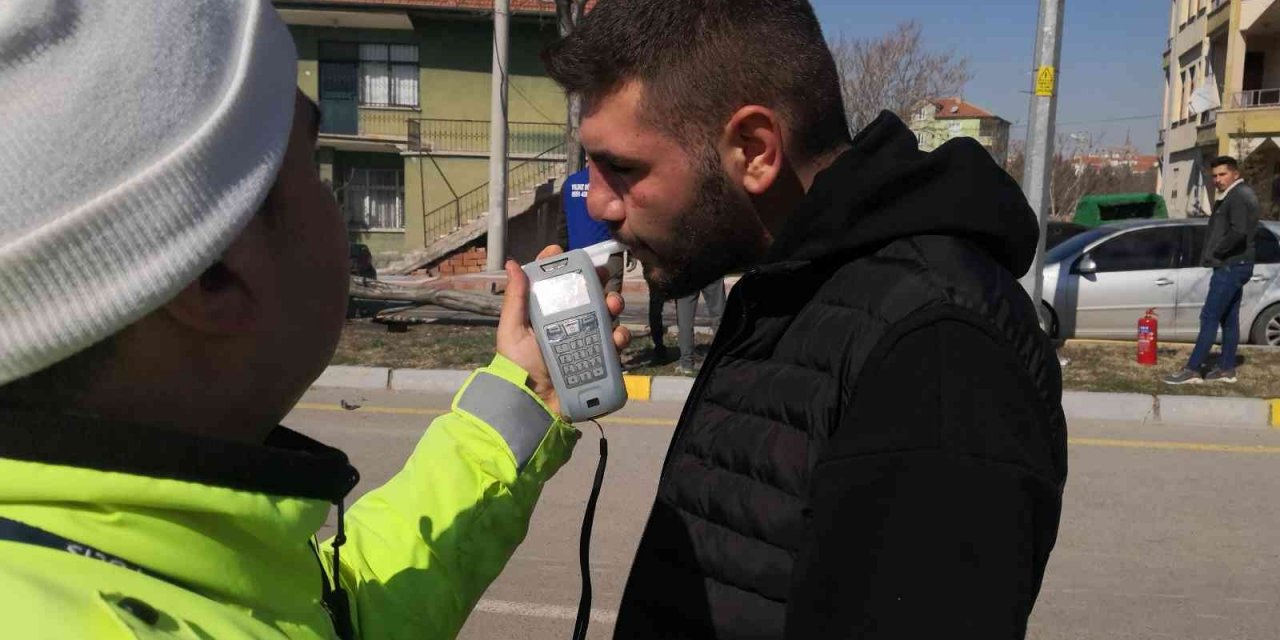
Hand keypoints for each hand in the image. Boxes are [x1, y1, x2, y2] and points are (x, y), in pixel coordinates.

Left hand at [497, 245, 630, 416]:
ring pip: (607, 317)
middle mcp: (568, 325)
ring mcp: (586, 343)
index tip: (564, 252)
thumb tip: (514, 264)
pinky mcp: (599, 362)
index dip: (561, 265)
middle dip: (598, 284)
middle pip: (588, 297)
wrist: (533, 406)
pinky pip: (615, 345)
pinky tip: (616, 338)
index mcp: (546, 315)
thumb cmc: (517, 367)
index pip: (555, 284)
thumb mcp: (512, 332)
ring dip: (614, 307)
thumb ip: (515, 299)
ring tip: (613, 308)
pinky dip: (619, 338)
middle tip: (603, 280)